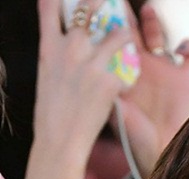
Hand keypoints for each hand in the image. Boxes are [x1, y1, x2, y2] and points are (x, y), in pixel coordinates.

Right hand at [24, 0, 130, 178]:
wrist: (60, 141)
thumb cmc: (51, 117)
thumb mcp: (47, 80)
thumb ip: (58, 59)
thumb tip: (67, 49)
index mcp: (49, 48)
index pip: (50, 9)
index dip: (58, 0)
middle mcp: (70, 49)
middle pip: (87, 12)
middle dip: (98, 3)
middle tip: (107, 1)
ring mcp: (91, 63)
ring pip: (117, 35)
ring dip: (125, 35)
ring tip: (129, 37)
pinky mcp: (109, 80)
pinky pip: (125, 72)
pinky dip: (126, 80)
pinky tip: (125, 91)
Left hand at [117, 3, 188, 178]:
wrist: (162, 154)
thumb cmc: (136, 140)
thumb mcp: (118, 115)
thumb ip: (110, 92)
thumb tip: (100, 76)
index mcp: (122, 72)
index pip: (111, 40)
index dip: (107, 23)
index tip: (103, 10)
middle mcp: (142, 67)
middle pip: (133, 31)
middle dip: (126, 13)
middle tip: (120, 0)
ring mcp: (163, 71)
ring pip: (158, 36)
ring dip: (153, 21)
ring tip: (147, 9)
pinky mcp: (185, 78)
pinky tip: (182, 49)